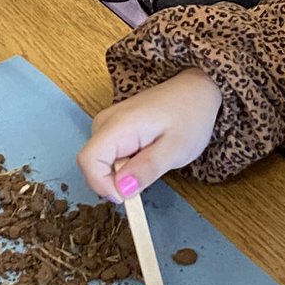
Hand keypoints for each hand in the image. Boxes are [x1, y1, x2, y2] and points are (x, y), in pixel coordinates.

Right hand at [77, 68, 221, 200]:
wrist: (196, 90)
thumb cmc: (190, 115)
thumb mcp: (176, 148)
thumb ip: (147, 169)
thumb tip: (121, 190)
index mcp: (118, 124)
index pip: (88, 161)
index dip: (102, 185)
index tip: (129, 195)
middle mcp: (105, 121)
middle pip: (91, 164)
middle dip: (114, 181)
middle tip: (147, 174)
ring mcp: (107, 123)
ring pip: (99, 163)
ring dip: (121, 174)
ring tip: (151, 161)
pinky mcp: (113, 128)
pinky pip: (108, 156)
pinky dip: (124, 165)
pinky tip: (146, 155)